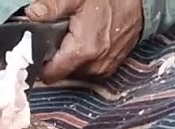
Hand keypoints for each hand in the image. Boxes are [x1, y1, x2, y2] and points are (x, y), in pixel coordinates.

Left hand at [25, 0, 141, 82]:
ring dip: (71, 58)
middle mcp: (94, 65)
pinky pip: (89, 69)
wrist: (142, 1)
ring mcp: (105, 68)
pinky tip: (87, 40)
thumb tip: (31, 15)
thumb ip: (52, 7)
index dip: (41, 63)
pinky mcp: (112, 66)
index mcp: (83, 51)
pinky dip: (85, 58)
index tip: (39, 50)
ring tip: (75, 36)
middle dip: (57, 58)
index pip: (51, 74)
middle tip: (59, 36)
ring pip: (75, 72)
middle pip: (62, 73)